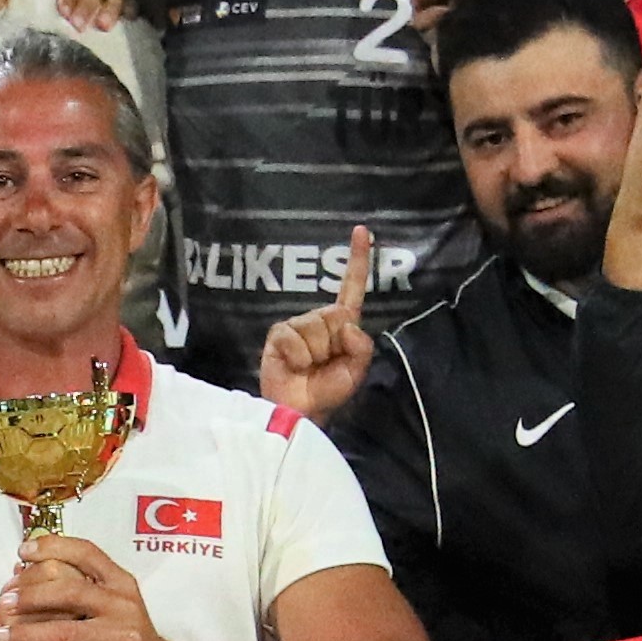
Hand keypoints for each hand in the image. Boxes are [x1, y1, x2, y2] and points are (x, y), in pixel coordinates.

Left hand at [0, 530, 169, 640]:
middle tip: (4, 603)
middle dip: (31, 596)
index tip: (22, 550)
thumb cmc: (124, 639)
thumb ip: (81, 588)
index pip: (87, 553)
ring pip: (63, 632)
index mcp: (122, 583)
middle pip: (70, 591)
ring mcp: (122, 636)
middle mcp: (124, 605)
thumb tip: (25, 567)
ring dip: (25, 635)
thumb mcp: (114, 605)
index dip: (53, 547)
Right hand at [261, 228, 377, 418]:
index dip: (358, 259)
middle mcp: (319, 318)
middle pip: (335, 314)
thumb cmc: (327, 391)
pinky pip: (294, 337)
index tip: (362, 230)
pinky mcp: (278, 334)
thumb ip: (362, 347)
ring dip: (315, 353)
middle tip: (324, 364)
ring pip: (315, 326)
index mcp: (342, 324)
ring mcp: (297, 324)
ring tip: (308, 367)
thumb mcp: (356, 371)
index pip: (352, 287)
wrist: (299, 410)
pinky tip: (293, 366)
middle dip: (333, 343)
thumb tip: (349, 325)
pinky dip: (298, 356)